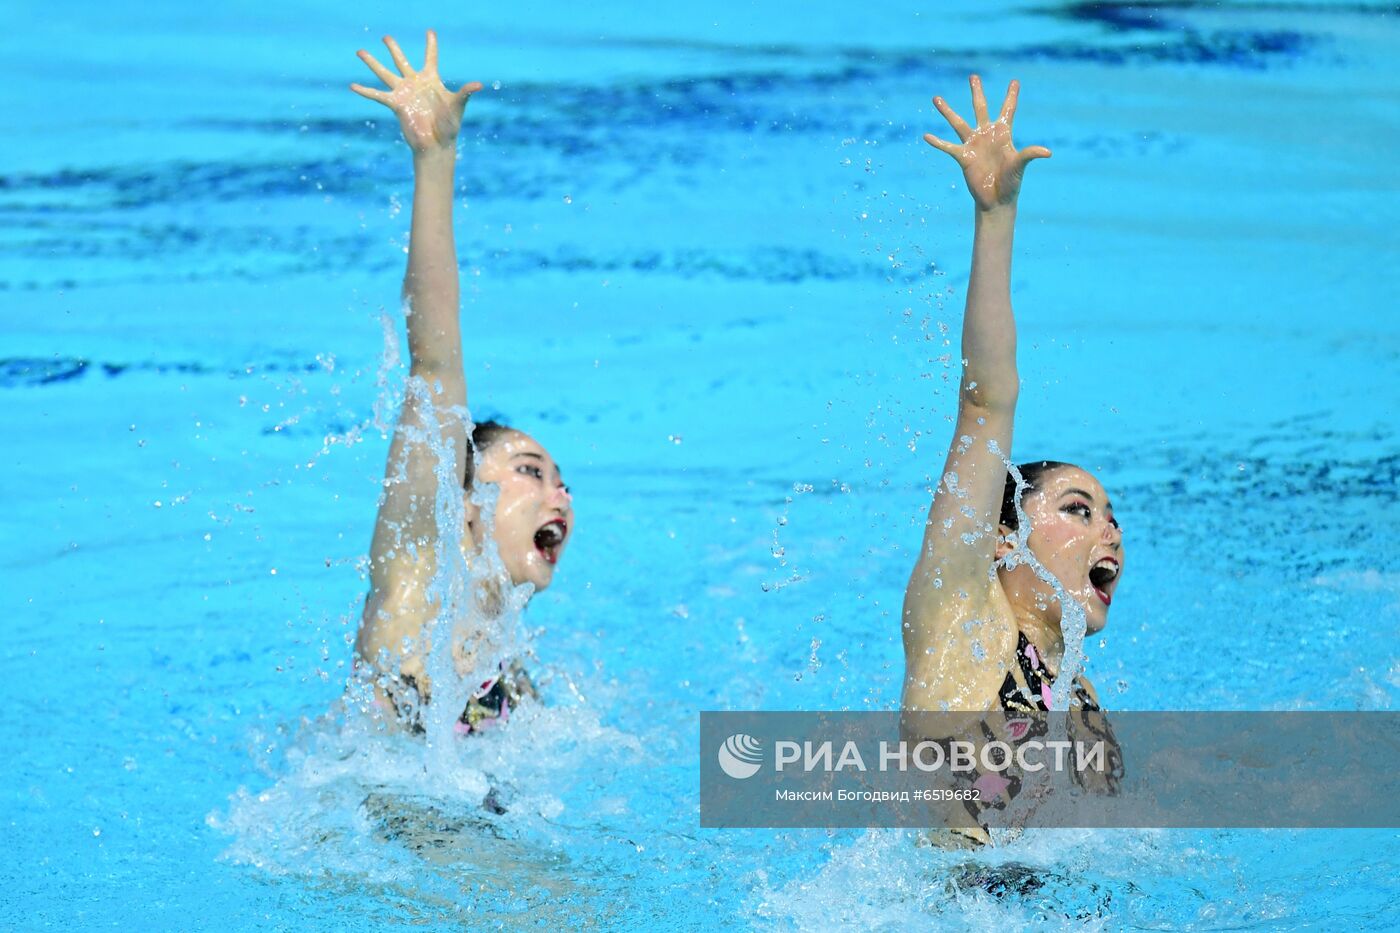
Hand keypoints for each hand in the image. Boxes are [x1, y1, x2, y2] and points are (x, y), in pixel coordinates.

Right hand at [350, 30, 483, 155]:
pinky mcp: (396, 105)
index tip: (430, 31)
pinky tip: (352, 86)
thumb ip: (465, 93)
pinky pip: (378, 95)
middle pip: (402, 61)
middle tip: (385, 37)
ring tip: (360, 51)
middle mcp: (415, 83)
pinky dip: (365, 91)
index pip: (430, 58)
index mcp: (431, 80)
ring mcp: (404, 93)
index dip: (430, 44)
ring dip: (372, 63)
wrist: (437, 144)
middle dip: (393, 49)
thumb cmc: (449, 126)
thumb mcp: (457, 106)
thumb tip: (479, 85)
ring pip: (385, 73)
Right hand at [924, 76, 1050, 211]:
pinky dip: (937, 142)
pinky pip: (948, 147)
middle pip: (980, 108)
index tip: (1015, 81)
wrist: (997, 200)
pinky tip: (926, 136)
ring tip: (936, 98)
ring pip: (958, 123)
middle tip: (973, 76)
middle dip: (977, 92)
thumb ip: (1029, 155)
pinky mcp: (963, 157)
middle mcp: (987, 135)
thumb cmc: (1011, 183)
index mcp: (1003, 134)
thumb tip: (1047, 152)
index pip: (1008, 110)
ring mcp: (973, 144)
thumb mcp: (1019, 166)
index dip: (1011, 96)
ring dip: (947, 111)